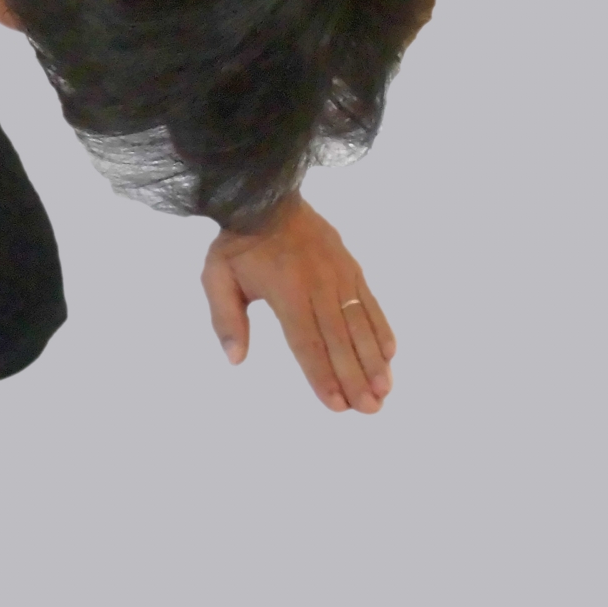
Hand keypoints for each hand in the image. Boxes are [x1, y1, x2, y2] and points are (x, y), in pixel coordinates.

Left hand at [200, 194, 396, 413]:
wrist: (267, 196)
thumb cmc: (238, 244)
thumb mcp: (216, 276)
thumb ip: (225, 318)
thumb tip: (235, 359)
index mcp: (285, 290)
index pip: (306, 342)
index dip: (321, 375)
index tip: (335, 405)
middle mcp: (318, 283)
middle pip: (339, 339)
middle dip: (356, 378)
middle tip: (370, 410)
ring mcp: (339, 274)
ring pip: (361, 323)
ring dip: (374, 360)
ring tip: (385, 391)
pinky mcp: (351, 267)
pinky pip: (370, 302)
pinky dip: (382, 329)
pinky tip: (390, 355)